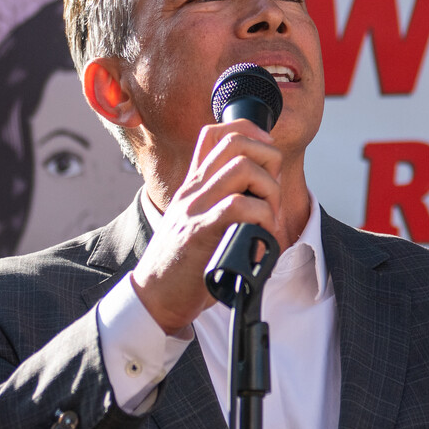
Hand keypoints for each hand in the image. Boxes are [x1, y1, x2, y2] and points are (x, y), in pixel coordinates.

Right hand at [130, 120, 286, 334]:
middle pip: (236, 143)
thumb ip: (222, 205)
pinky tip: (261, 235)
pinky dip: (262, 217)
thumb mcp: (199, 223)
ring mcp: (194, 208)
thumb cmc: (183, 265)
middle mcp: (193, 190)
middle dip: (269, 160)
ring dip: (269, 190)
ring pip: (242, 169)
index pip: (215, 134)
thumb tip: (263, 200)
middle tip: (273, 193)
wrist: (155, 296)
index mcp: (194, 186)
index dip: (249, 132)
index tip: (268, 157)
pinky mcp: (199, 232)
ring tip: (269, 217)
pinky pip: (238, 206)